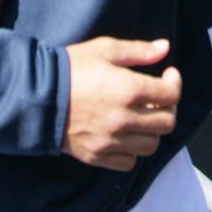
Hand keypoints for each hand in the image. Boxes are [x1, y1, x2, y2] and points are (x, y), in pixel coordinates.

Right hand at [62, 36, 181, 171]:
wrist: (36, 96)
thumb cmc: (71, 68)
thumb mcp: (104, 49)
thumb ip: (138, 51)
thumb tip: (165, 48)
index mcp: (128, 89)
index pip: (171, 94)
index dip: (175, 82)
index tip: (167, 74)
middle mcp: (124, 119)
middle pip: (167, 122)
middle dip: (169, 107)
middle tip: (158, 96)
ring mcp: (111, 141)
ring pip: (152, 145)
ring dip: (153, 130)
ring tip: (143, 116)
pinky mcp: (98, 156)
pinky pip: (129, 162)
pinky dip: (133, 150)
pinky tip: (126, 134)